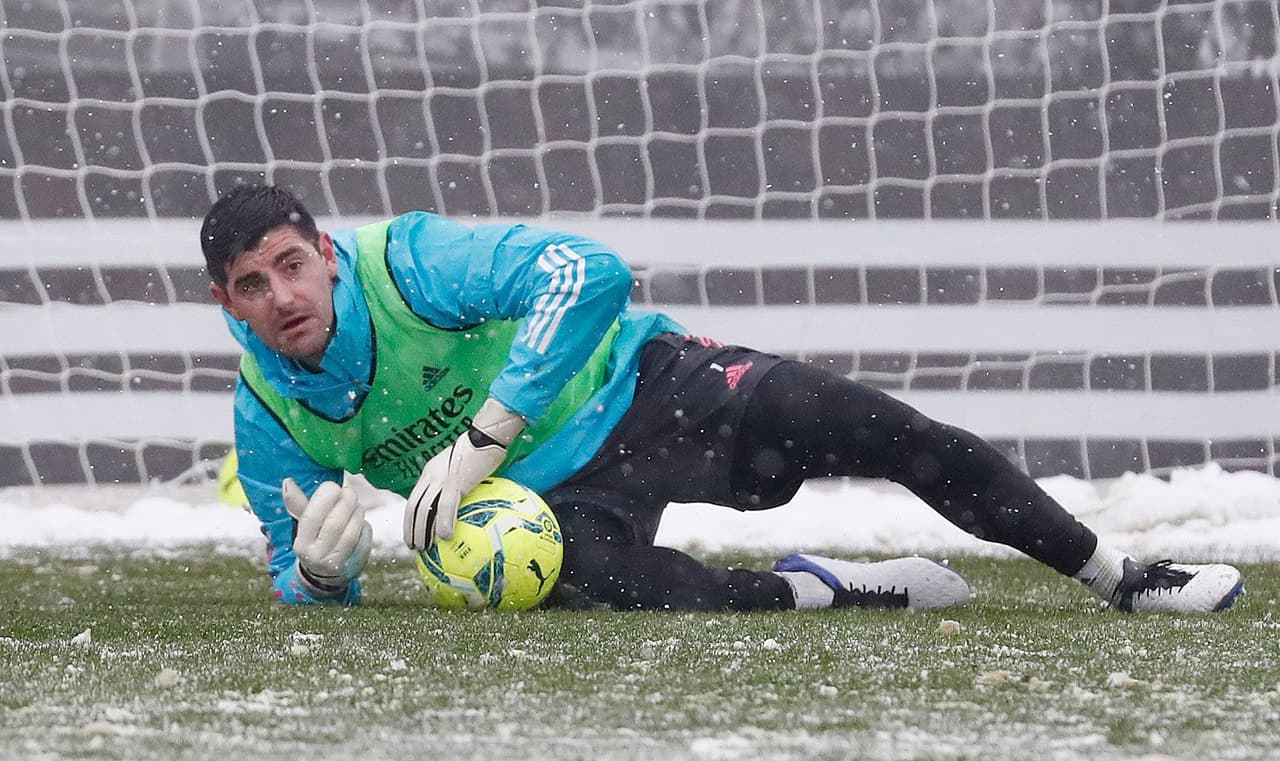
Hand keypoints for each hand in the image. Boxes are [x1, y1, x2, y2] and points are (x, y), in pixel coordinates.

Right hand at [282, 478, 372, 595]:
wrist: (324, 575)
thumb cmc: (314, 541)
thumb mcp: (304, 527)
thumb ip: (298, 505)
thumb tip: (288, 482)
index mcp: (301, 543)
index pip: (311, 517)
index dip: (324, 498)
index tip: (332, 486)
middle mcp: (316, 555)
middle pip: (334, 523)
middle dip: (345, 502)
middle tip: (349, 491)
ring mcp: (336, 562)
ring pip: (351, 532)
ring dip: (357, 512)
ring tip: (356, 504)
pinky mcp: (354, 564)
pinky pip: (364, 538)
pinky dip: (364, 525)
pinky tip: (360, 519)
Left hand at [403, 397, 524, 549]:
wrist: (487, 435)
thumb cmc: (480, 449)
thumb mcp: (460, 466)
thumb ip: (455, 482)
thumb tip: (461, 501)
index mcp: (430, 472)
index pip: (414, 499)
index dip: (410, 520)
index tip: (411, 535)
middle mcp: (431, 475)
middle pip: (414, 507)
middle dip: (411, 529)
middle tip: (414, 547)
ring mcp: (442, 478)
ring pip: (425, 509)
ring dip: (422, 531)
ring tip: (425, 547)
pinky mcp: (455, 482)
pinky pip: (446, 507)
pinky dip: (443, 523)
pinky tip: (444, 537)